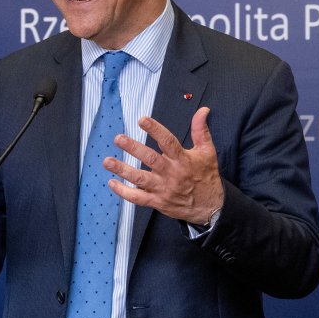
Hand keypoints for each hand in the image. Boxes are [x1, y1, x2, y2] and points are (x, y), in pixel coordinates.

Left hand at [106, 107, 224, 224]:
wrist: (210, 207)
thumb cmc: (206, 176)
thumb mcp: (207, 151)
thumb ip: (201, 130)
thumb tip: (202, 110)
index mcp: (183, 159)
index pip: (168, 142)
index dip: (155, 130)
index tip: (142, 120)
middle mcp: (172, 173)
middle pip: (150, 159)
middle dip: (133, 148)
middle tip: (118, 138)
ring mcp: (163, 189)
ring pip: (140, 179)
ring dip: (122, 170)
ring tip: (107, 161)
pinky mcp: (158, 202)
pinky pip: (138, 198)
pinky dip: (124, 192)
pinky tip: (112, 182)